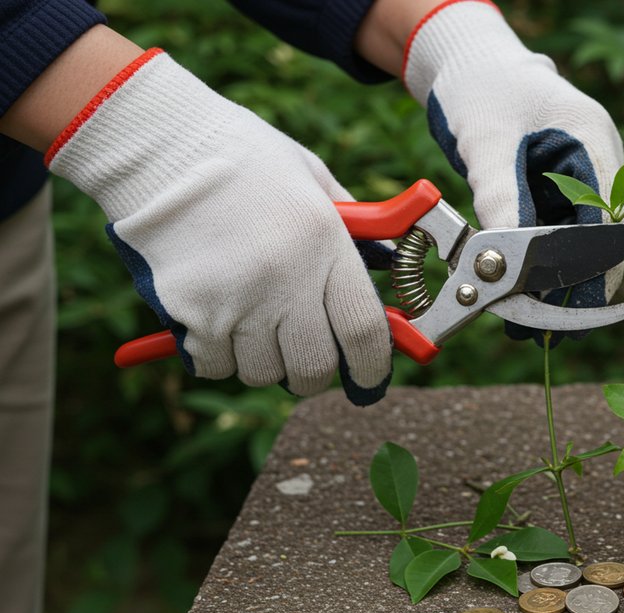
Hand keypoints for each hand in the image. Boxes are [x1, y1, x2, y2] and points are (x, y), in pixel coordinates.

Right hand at [47, 50, 392, 404]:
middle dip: (313, 372)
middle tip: (303, 354)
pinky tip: (212, 318)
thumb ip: (353, 230)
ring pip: (262, 372)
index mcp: (326, 244)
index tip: (368, 379)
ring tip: (249, 320)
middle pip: (314, 366)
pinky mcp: (191, 313)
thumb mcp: (314, 180)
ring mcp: (237, 300)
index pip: (364, 332)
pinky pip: (214, 365)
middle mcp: (287, 279)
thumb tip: (387, 269)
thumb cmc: (243, 159)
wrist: (159, 145)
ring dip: (261, 361)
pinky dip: (216, 356)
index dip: (372, 366)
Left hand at [399, 0, 623, 343]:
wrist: (467, 62)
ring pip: (581, 243)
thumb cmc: (479, 87)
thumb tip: (503, 260)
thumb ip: (499, 196)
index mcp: (593, 139)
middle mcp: (599, 160)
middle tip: (542, 328)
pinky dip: (542, 266)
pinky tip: (521, 296)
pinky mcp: (561, 190)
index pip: (608, 219)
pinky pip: (559, 236)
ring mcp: (582, 176)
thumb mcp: (486, 139)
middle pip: (602, 238)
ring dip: (558, 282)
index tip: (569, 309)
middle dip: (576, 286)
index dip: (592, 269)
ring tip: (528, 323)